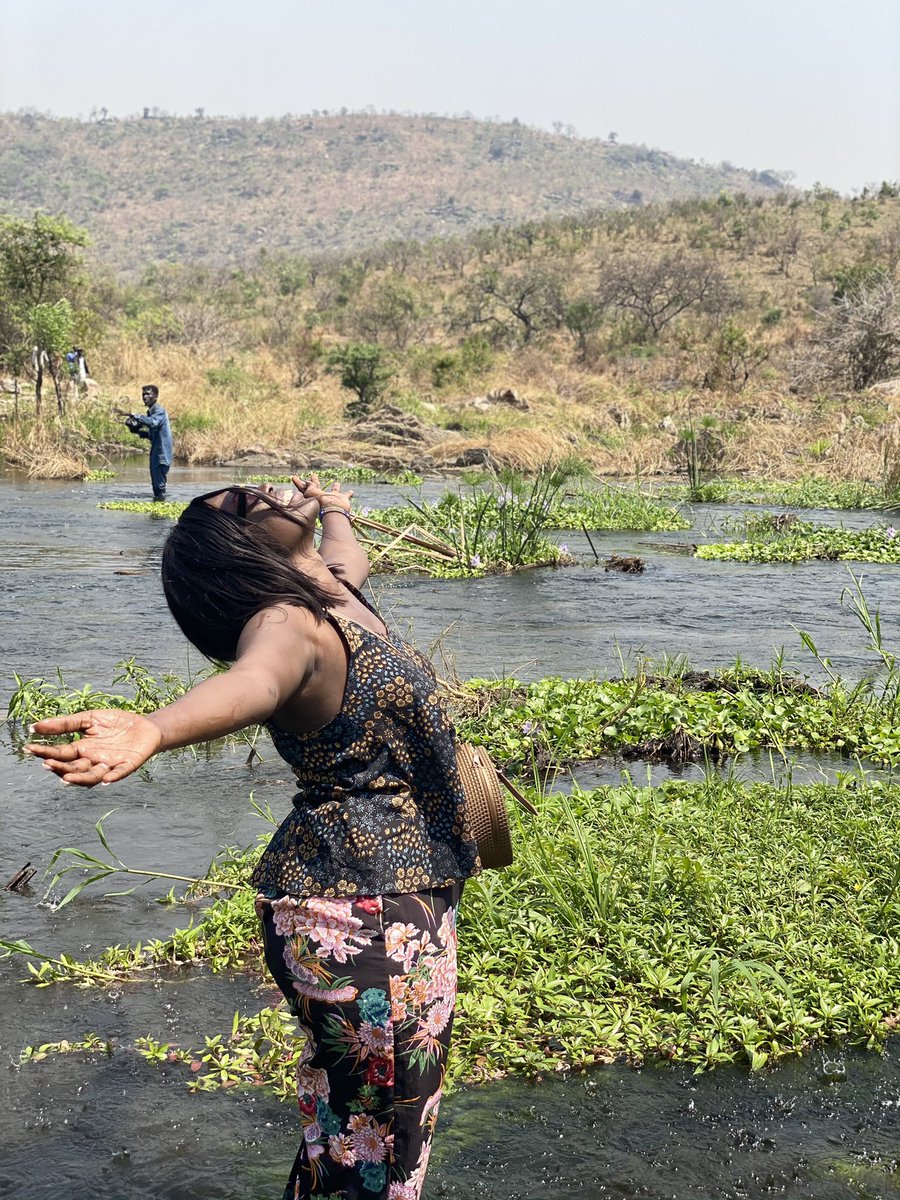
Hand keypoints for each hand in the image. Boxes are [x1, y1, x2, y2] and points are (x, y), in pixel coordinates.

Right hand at [25, 710, 162, 786]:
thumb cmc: (115, 723)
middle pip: (74, 768)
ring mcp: (110, 764)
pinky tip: (106, 778)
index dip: (46, 752)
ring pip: (93, 776)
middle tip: (47, 763)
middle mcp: (93, 761)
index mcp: (82, 750)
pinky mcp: (128, 764)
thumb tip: (34, 726)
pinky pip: (120, 772)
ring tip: (66, 778)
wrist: (145, 724)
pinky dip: (113, 776)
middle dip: (60, 767)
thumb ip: (64, 724)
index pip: (61, 754)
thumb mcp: (88, 719)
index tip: (30, 749)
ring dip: (80, 778)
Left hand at [292, 473, 353, 515]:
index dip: (299, 482)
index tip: (293, 477)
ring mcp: (334, 498)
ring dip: (336, 487)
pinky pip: (347, 495)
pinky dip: (349, 493)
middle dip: (315, 481)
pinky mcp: (343, 499)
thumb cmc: (323, 504)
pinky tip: (352, 491)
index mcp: (316, 494)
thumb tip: (306, 482)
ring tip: (337, 483)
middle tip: (313, 475)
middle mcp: (324, 496)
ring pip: (335, 491)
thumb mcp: (312, 494)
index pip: (306, 487)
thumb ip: (308, 488)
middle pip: (318, 487)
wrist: (335, 511)